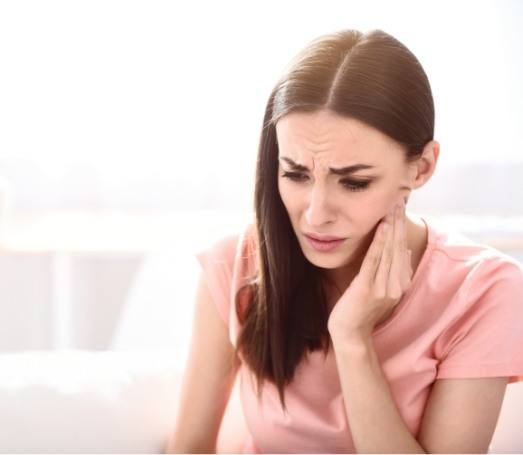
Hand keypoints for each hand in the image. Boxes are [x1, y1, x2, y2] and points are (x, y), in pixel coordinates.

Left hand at [327, 199, 412, 339]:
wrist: (350, 334)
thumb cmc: (362, 310)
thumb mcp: (383, 290)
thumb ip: (394, 271)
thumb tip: (404, 249)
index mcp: (400, 284)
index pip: (403, 249)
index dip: (402, 227)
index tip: (401, 207)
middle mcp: (396, 285)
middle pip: (399, 247)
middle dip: (399, 221)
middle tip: (399, 199)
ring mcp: (383, 287)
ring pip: (389, 251)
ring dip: (391, 227)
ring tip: (393, 207)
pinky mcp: (367, 288)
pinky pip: (374, 262)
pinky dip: (379, 243)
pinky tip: (382, 228)